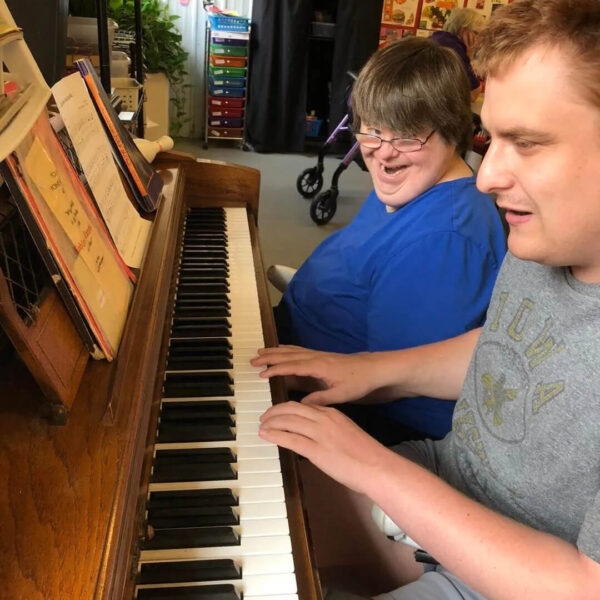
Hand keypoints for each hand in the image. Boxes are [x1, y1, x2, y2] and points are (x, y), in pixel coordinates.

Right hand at [251, 345, 377, 404]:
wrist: (374, 369)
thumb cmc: (359, 381)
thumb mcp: (341, 394)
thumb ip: (320, 398)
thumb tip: (300, 405)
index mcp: (318, 366)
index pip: (292, 367)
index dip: (276, 370)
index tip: (261, 374)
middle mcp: (315, 358)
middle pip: (288, 355)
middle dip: (269, 357)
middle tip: (252, 360)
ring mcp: (318, 356)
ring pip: (292, 351)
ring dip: (275, 351)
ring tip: (260, 352)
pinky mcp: (320, 357)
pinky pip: (299, 351)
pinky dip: (286, 350)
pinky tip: (281, 350)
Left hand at [259, 401, 393, 493]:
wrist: (377, 466)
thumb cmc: (366, 455)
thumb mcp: (346, 432)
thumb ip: (330, 429)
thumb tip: (315, 435)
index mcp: (332, 413)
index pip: (303, 405)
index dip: (286, 408)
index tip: (277, 412)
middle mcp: (324, 419)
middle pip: (291, 408)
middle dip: (274, 411)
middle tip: (264, 417)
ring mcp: (320, 434)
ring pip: (288, 421)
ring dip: (271, 422)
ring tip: (261, 426)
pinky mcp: (316, 450)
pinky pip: (290, 438)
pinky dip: (274, 435)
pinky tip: (266, 435)